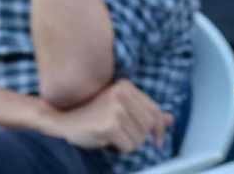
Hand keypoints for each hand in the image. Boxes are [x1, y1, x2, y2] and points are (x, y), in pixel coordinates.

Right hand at [43, 80, 171, 153]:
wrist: (63, 119)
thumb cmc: (92, 114)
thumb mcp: (120, 108)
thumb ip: (145, 112)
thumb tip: (170, 119)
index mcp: (125, 86)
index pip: (154, 111)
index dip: (159, 129)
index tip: (158, 141)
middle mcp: (121, 94)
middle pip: (148, 127)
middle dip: (139, 137)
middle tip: (122, 136)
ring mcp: (115, 109)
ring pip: (140, 139)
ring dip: (128, 143)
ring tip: (112, 135)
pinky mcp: (110, 125)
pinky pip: (129, 146)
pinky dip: (120, 148)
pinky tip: (107, 140)